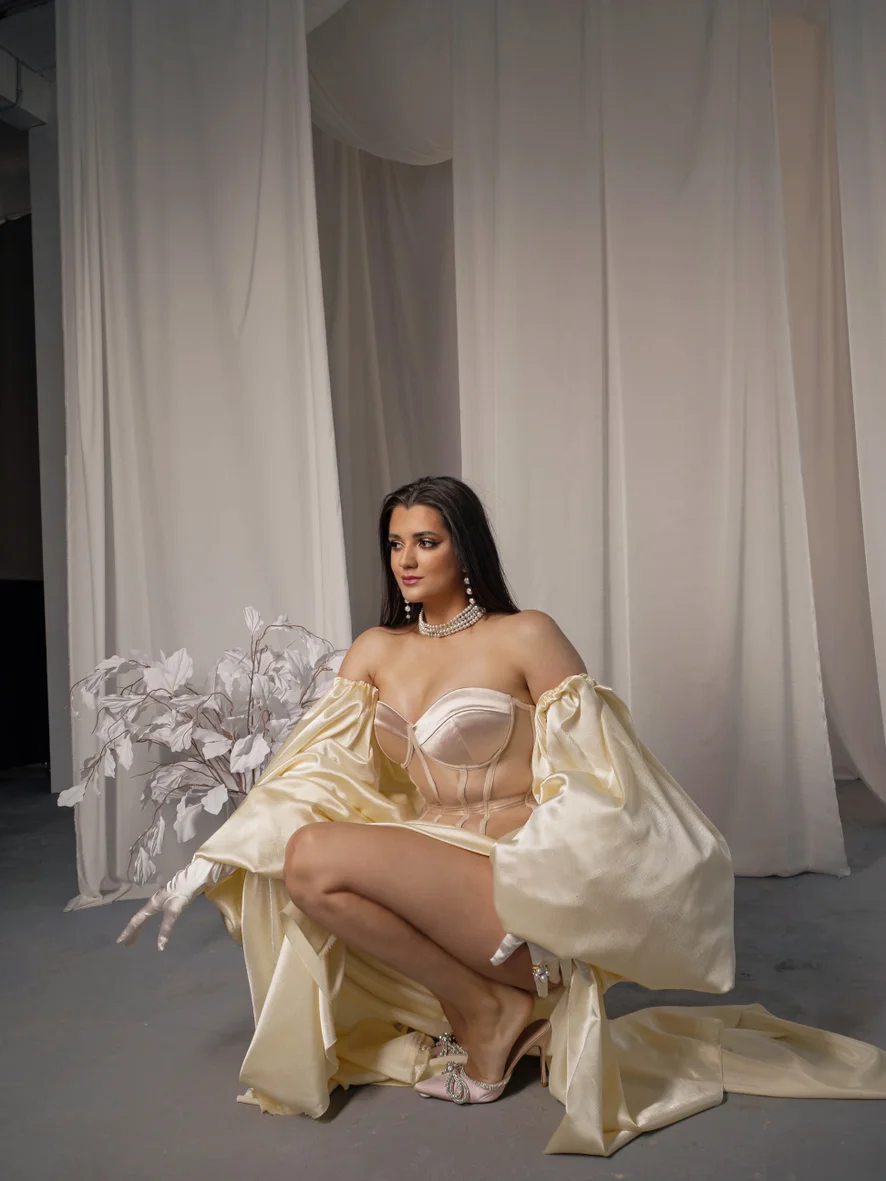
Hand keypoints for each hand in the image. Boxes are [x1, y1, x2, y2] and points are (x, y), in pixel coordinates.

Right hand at [116, 857, 231, 949]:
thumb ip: (166, 928)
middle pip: (140, 919)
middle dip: (133, 931)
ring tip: (136, 938)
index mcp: (152, 905)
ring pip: (146, 916)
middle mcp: (154, 903)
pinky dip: (150, 923)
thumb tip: (160, 947)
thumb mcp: (173, 911)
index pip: (136, 920)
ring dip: (140, 928)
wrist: (194, 879)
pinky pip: (154, 915)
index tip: (120, 941)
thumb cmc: (182, 893)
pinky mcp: (168, 900)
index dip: (128, 931)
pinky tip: (156, 926)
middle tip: (127, 944)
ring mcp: (161, 901)